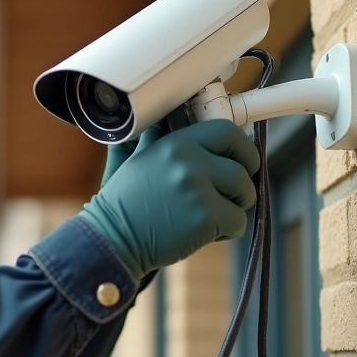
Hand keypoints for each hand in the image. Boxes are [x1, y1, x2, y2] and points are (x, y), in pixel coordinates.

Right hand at [79, 119, 260, 279]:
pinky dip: (226, 232)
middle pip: (243, 165)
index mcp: (175, 143)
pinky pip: (238, 222)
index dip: (241, 148)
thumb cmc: (126, 204)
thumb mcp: (139, 158)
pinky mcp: (205, 217)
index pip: (226, 131)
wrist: (112, 239)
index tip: (241, 161)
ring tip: (208, 216)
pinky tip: (202, 233)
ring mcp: (198, 189)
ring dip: (234, 208)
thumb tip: (183, 116)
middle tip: (230, 195)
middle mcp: (188, 160)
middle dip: (242, 183)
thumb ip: (163, 137)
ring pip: (245, 193)